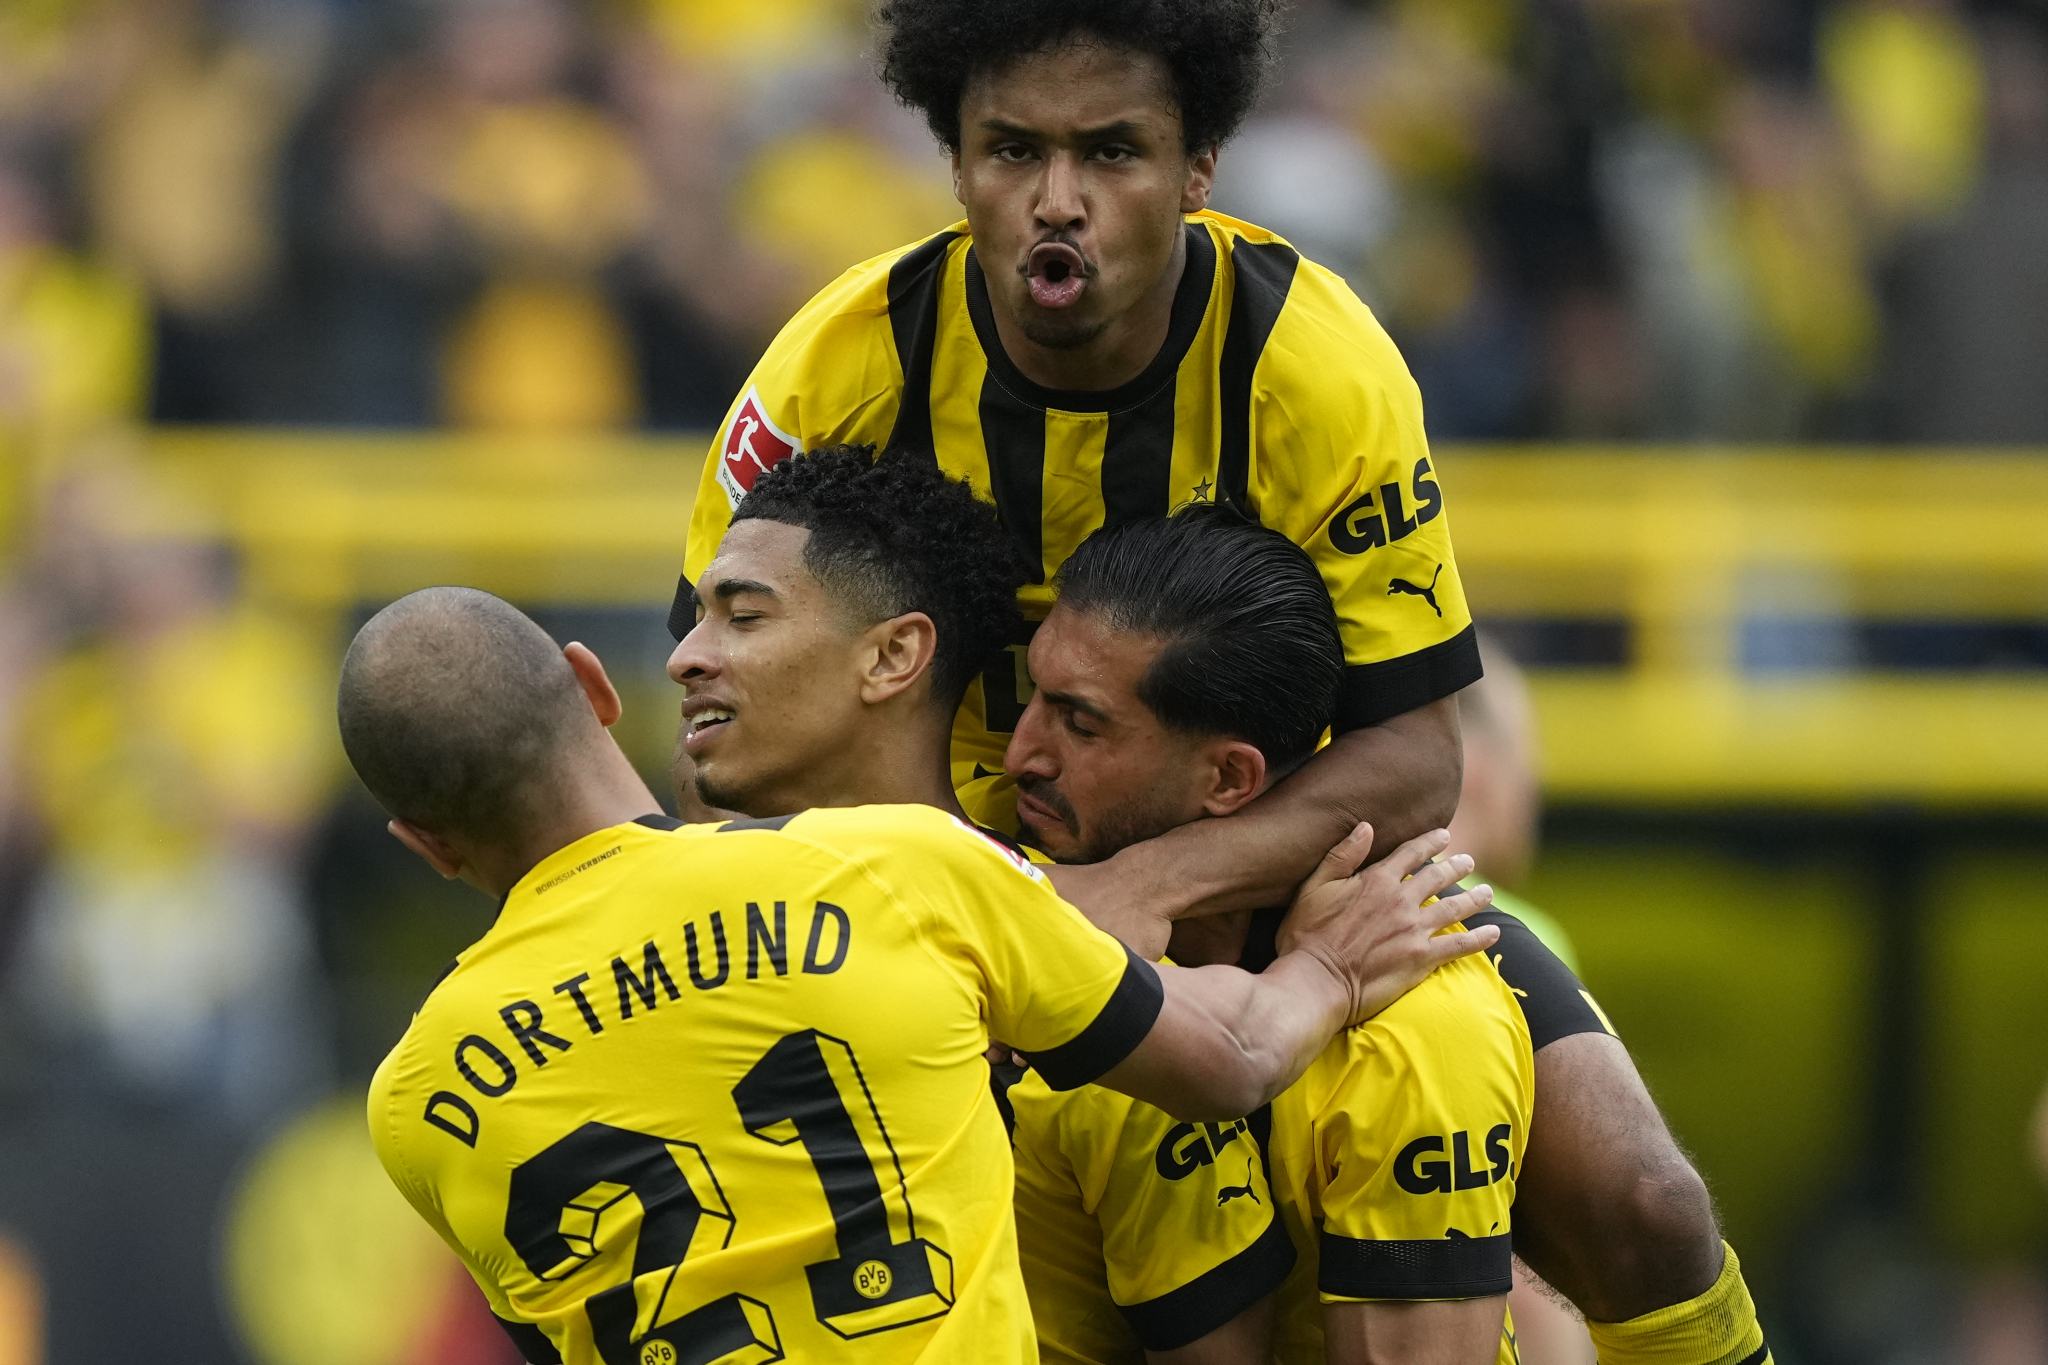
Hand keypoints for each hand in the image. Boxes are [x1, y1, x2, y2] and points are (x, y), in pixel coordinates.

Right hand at [1277, 825, 1498, 1027]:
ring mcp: (1414, 930)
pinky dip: (1479, 938)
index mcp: (1377, 880)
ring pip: (1454, 908)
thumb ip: (1342, 855)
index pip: (1410, 854)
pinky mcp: (1422, 959)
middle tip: (1469, 862)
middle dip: (1456, 867)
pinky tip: (1493, 932)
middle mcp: (1401, 900)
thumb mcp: (1314, 887)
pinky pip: (1458, 945)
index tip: (1445, 836)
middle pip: (1437, 877)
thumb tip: (1365, 827)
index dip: (1429, 842)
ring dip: (1473, 898)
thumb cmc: (1307, 935)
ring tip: (1487, 893)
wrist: (1317, 979)